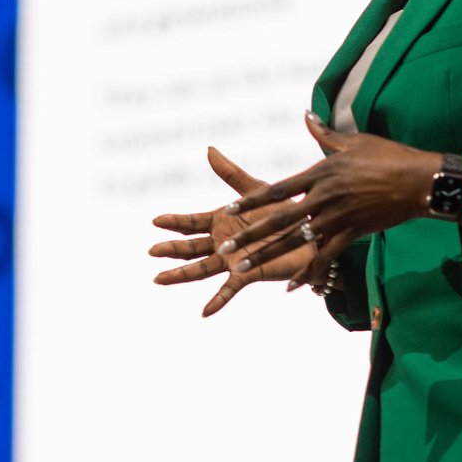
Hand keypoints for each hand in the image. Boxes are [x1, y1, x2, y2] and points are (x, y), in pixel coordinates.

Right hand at [150, 147, 321, 316]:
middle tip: (152, 251)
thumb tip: (209, 150)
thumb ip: (231, 173)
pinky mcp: (248, 273)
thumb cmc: (283, 210)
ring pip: (201, 269)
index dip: (174, 222)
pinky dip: (217, 301)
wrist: (309, 232)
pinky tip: (204, 312)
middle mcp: (222, 243)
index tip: (155, 221)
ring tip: (159, 279)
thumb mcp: (254, 189)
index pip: (191, 223)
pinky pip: (230, 288)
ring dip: (181, 275)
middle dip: (171, 249)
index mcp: (221, 221)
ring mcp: (232, 260)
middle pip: (190, 248)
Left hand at [211, 115, 444, 291]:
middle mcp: (324, 197)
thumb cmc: (388, 156)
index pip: (278, 189)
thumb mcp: (354, 141)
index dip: (251, 201)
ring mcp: (339, 217)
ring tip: (244, 270)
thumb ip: (325, 134)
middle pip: (280, 219)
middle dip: (251, 236)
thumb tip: (306, 116)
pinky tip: (292, 285)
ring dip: (269, 257)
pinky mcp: (354, 232)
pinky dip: (308, 271)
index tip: (228, 210)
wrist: (420, 180)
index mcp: (320, 173)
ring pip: (297, 242)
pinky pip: (326, 256)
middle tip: (225, 249)